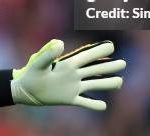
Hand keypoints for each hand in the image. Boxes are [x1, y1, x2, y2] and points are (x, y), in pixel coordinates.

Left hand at [11, 39, 125, 109]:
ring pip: (94, 85)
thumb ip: (49, 53)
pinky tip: (104, 106)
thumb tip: (60, 43)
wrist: (26, 90)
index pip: (87, 57)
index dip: (99, 52)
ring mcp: (73, 87)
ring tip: (120, 82)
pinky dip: (94, 105)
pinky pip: (84, 102)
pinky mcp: (70, 99)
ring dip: (107, 83)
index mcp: (68, 64)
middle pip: (95, 70)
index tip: (111, 46)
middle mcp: (74, 75)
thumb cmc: (32, 74)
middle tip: (123, 63)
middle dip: (109, 67)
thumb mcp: (39, 63)